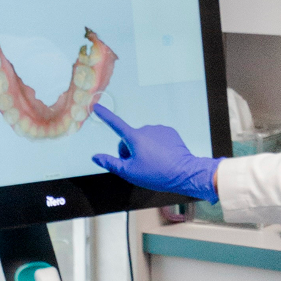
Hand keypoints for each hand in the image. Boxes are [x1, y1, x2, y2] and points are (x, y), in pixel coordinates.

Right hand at [91, 105, 220, 202]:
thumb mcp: (130, 173)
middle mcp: (146, 129)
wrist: (184, 173)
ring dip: (143, 149)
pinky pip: (156, 138)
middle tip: (138, 166)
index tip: (96, 106)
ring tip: (153, 163)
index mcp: (135, 138)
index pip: (115, 124)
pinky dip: (156, 146)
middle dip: (129, 151)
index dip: (105, 116)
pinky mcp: (169, 132)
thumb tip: (95, 157)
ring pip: (143, 139)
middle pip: (129, 139)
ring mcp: (159, 129)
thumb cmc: (156, 174)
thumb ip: (110, 163)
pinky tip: (162, 157)